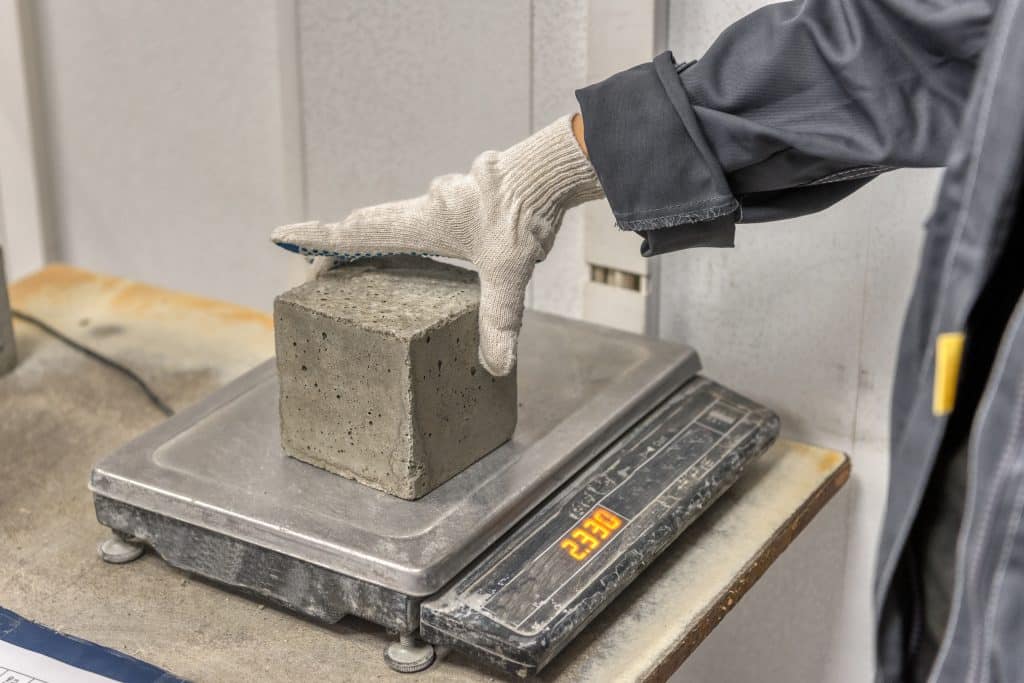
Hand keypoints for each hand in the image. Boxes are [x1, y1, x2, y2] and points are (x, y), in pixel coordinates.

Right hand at [271, 114, 601, 375]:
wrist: (553, 167)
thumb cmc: (526, 210)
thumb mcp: (509, 271)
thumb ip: (500, 319)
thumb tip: (496, 365)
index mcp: (423, 222)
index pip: (358, 230)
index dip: (318, 238)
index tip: (280, 236)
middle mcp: (427, 207)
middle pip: (369, 225)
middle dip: (341, 246)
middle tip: (320, 269)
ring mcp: (447, 200)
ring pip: (397, 219)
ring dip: (376, 239)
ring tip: (365, 267)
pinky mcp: (468, 200)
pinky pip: (424, 218)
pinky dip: (409, 235)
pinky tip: (430, 253)